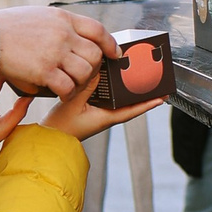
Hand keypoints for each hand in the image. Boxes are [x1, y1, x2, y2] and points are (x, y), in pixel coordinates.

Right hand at [0, 8, 119, 98]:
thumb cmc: (5, 28)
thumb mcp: (38, 16)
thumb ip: (58, 25)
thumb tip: (73, 37)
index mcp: (62, 18)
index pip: (97, 30)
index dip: (109, 43)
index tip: (113, 54)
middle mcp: (63, 34)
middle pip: (94, 54)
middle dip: (94, 68)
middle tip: (86, 76)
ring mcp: (54, 52)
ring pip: (85, 72)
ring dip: (81, 83)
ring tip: (72, 87)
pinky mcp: (44, 71)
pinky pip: (67, 87)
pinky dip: (68, 94)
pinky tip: (62, 95)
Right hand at [42, 80, 162, 141]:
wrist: (49, 139)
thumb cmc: (60, 128)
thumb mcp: (74, 104)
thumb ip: (87, 87)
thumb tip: (99, 71)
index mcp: (106, 118)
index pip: (133, 110)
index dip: (148, 104)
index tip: (162, 97)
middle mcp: (106, 116)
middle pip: (129, 104)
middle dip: (141, 93)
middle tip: (154, 81)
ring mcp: (99, 114)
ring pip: (118, 101)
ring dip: (128, 91)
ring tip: (138, 77)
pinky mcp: (91, 111)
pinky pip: (107, 99)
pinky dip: (112, 90)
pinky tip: (112, 79)